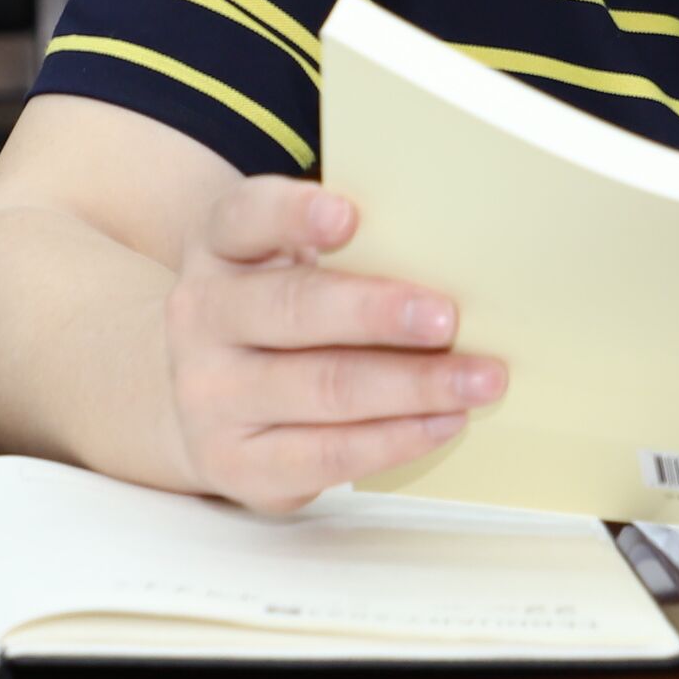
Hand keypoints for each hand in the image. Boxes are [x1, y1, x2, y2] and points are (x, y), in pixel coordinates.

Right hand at [164, 175, 504, 511]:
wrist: (206, 394)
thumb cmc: (280, 312)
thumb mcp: (289, 261)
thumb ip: (349, 251)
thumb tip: (455, 263)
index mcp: (218, 247)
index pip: (247, 216)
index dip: (294, 215)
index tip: (348, 217)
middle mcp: (201, 316)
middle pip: (294, 310)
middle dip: (377, 315)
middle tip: (448, 319)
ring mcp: (209, 395)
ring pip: (322, 389)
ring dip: (412, 386)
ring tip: (478, 381)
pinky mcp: (234, 462)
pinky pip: (327, 455)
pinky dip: (395, 438)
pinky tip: (443, 422)